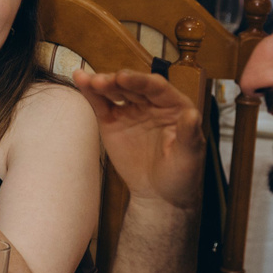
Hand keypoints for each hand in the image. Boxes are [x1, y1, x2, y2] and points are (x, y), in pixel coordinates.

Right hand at [70, 70, 203, 209]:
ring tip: (86, 79)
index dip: (140, 81)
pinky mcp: (112, 121)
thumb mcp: (189, 157)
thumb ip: (189, 134)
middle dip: (117, 81)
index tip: (123, 78)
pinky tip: (80, 80)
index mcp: (174, 107)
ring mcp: (131, 111)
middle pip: (133, 86)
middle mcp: (152, 103)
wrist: (158, 195)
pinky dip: (91, 93)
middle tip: (101, 81)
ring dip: (101, 83)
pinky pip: (101, 104)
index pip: (157, 88)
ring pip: (115, 91)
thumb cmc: (180, 175)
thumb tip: (192, 114)